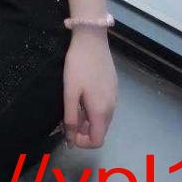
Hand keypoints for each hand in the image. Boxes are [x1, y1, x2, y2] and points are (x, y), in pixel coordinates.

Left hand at [62, 29, 117, 148]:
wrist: (92, 39)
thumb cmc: (78, 65)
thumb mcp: (70, 92)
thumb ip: (71, 118)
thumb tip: (70, 140)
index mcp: (101, 111)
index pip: (97, 141)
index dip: (82, 142)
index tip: (68, 131)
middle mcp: (111, 107)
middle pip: (100, 131)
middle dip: (83, 131)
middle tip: (67, 118)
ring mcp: (114, 96)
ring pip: (102, 119)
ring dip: (87, 119)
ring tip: (73, 104)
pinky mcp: (113, 86)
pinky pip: (104, 106)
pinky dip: (93, 108)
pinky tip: (82, 94)